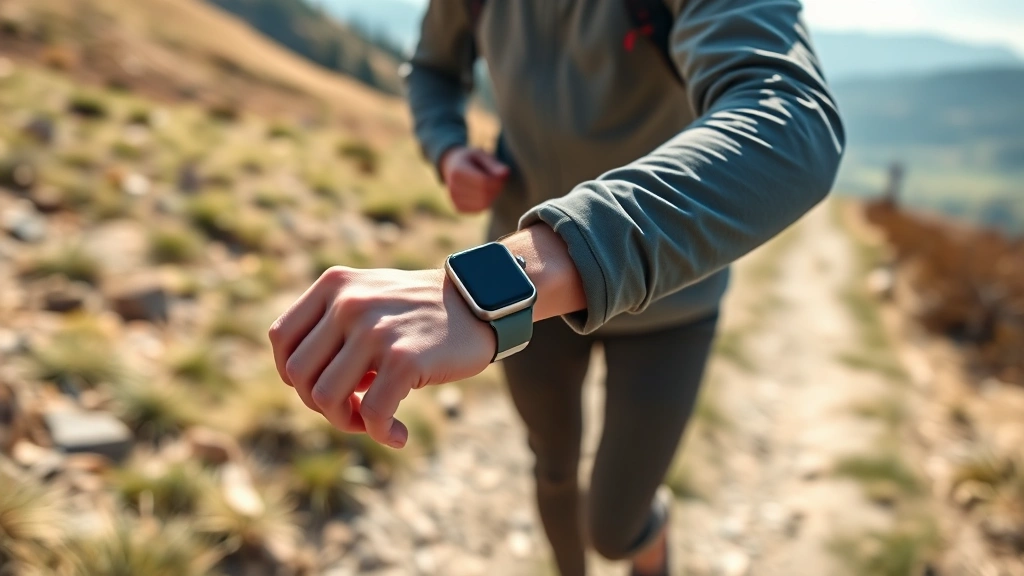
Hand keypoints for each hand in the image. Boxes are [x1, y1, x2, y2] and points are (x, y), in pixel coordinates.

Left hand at [268, 267, 494, 447]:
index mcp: (334, 285)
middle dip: (319, 405)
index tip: (322, 386)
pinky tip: (398, 435)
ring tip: (372, 422)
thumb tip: (303, 385)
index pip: (281, 339)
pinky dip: (380, 434)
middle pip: (298, 375)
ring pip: (325, 398)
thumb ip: (331, 326)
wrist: (480, 302)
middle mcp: (349, 303)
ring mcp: (375, 330)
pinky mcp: (404, 359)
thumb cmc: (420, 311)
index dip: (292, 375)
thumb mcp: (368, 297)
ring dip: (346, 422)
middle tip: (351, 410)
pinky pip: (373, 414)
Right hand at [440, 147, 509, 212]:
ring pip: (482, 204)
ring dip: (492, 196)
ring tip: (491, 185)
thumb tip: (506, 174)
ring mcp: (454, 199)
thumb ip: (493, 165)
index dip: (497, 181)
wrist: (451, 167)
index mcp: (458, 171)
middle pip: (484, 194)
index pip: (484, 182)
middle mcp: (453, 186)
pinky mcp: (458, 208)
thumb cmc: (470, 160)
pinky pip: (479, 209)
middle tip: (499, 181)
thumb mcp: (481, 156)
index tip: (503, 176)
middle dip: (496, 189)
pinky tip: (484, 193)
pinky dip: (486, 202)